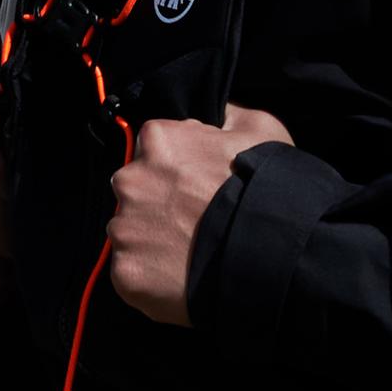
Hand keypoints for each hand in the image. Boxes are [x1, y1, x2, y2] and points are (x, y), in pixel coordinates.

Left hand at [100, 105, 291, 329]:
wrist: (266, 258)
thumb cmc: (266, 191)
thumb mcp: (262, 130)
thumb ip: (230, 114)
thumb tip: (219, 112)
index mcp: (157, 141)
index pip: (153, 147)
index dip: (177, 168)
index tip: (196, 186)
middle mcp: (130, 181)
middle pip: (136, 191)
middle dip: (157, 204)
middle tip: (193, 222)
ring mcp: (124, 229)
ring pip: (130, 233)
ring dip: (151, 241)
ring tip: (189, 254)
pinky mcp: (124, 273)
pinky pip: (131, 272)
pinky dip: (151, 277)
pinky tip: (181, 278)